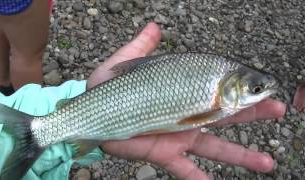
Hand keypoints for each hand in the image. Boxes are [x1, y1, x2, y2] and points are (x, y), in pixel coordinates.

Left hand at [87, 22, 285, 179]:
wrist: (94, 112)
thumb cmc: (111, 86)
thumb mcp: (128, 61)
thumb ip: (143, 45)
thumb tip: (154, 26)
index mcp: (182, 90)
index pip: (218, 88)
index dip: (242, 87)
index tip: (266, 87)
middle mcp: (186, 113)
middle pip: (226, 114)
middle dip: (253, 113)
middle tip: (279, 109)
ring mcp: (178, 135)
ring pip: (214, 146)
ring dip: (240, 155)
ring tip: (267, 163)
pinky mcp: (164, 151)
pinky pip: (183, 168)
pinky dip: (198, 177)